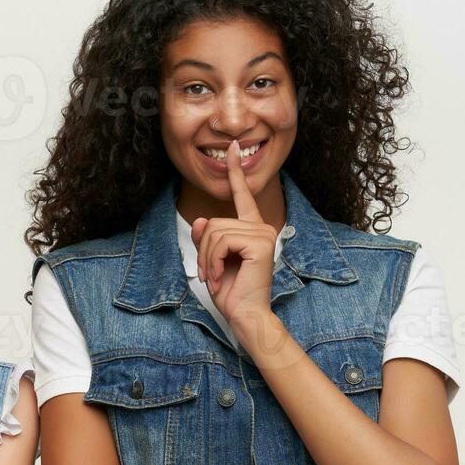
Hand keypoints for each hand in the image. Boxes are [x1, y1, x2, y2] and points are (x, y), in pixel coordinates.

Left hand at [190, 139, 277, 337]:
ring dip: (207, 259)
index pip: (242, 195)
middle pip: (215, 222)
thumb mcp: (211, 261)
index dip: (235, 172)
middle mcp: (261, 226)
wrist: (245, 316)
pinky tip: (219, 278)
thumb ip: (206, 239)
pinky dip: (212, 261)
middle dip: (204, 250)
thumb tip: (201, 221)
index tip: (233, 148)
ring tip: (214, 278)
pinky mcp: (259, 243)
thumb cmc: (231, 292)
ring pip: (215, 231)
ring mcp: (263, 233)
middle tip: (210, 275)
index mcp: (252, 228)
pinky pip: (221, 241)